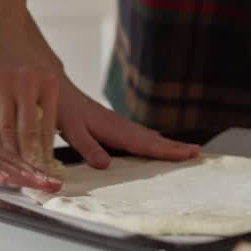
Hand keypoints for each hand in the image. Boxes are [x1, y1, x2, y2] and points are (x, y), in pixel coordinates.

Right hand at [0, 6, 58, 169]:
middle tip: (30, 183)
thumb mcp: (48, 71)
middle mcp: (28, 84)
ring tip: (10, 176)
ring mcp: (3, 84)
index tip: (47, 175)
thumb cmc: (25, 48)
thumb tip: (61, 132)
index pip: (48, 127)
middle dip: (29, 162)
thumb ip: (51, 101)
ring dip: (7, 156)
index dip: (46, 155)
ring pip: (5, 129)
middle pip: (27, 132)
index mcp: (48, 82)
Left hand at [55, 77, 199, 167]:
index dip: (167, 151)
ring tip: (185, 150)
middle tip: (197, 153)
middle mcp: (119, 125)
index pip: (145, 144)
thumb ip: (87, 147)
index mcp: (113, 129)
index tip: (189, 154)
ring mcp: (116, 123)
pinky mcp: (111, 123)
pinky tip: (154, 142)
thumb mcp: (71, 129)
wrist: (52, 85)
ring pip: (146, 135)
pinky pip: (138, 133)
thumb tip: (106, 165)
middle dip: (175, 147)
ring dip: (166, 143)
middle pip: (152, 139)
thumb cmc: (61, 109)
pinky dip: (152, 139)